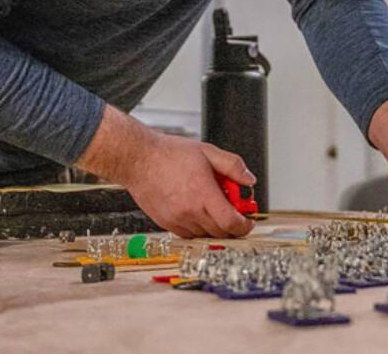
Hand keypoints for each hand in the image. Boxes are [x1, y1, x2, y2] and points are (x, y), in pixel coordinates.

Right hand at [77, 105, 254, 237]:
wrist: (138, 159)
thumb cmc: (169, 153)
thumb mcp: (207, 152)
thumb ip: (233, 166)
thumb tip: (249, 180)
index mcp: (203, 193)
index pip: (231, 223)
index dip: (244, 225)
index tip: (247, 220)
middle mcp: (190, 211)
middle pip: (220, 232)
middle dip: (232, 225)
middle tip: (234, 210)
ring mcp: (177, 220)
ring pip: (205, 235)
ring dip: (214, 226)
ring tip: (212, 205)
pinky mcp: (166, 223)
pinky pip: (189, 234)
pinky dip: (198, 227)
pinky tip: (197, 209)